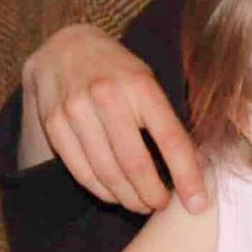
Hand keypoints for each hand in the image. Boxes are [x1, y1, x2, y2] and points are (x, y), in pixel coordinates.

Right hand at [18, 24, 206, 213]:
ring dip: (128, 197)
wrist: (65, 47)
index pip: (171, 139)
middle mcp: (107, 95)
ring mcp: (76, 109)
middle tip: (162, 205)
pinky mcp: (54, 123)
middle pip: (135, 163)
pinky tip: (114, 195)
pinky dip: (101, 190)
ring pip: (107, 172)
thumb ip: (168, 117)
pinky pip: (81, 170)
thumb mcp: (148, 79)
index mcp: (141, 85)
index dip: (187, 176)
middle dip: (153, 195)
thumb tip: (197, 164)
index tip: (198, 203)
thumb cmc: (119, 71)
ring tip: (141, 204)